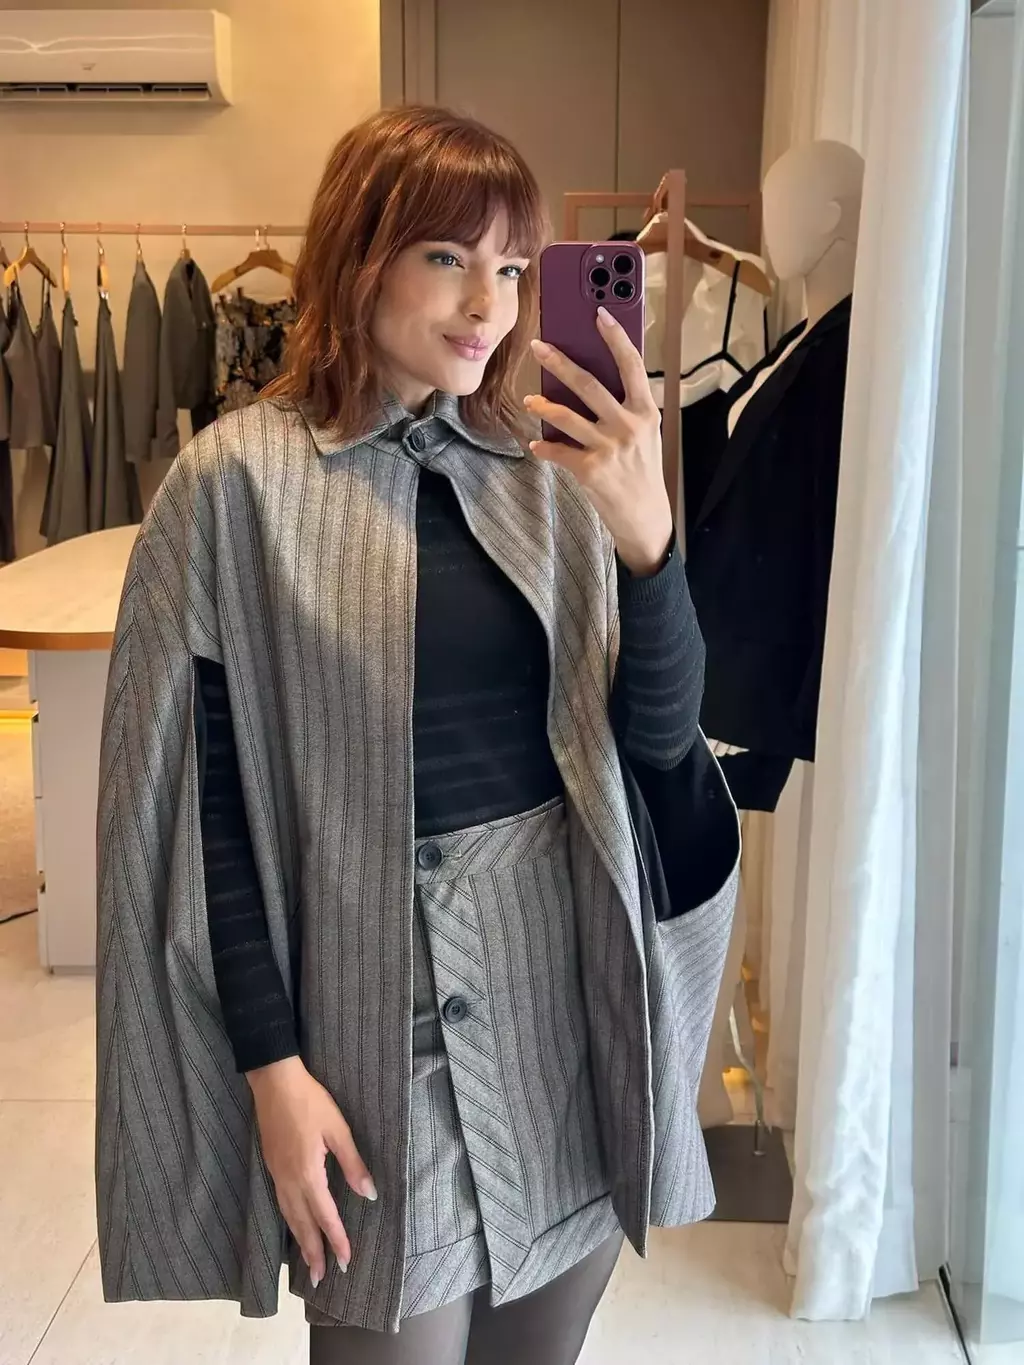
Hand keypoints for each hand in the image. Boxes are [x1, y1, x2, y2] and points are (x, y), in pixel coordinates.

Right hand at [247, 1056, 376, 1286]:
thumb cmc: (310, 1101)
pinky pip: (281, 1204)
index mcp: (308, 1174)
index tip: (345, 1262)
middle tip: (322, 1279)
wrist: (274, 1081)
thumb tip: (370, 1194)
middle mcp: (289, 1181)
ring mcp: (277, 1174)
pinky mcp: (272, 1166)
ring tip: (307, 1263)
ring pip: (288, 1216)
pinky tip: (293, 1225)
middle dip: (313, 1252)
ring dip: (299, 1241)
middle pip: (302, 1225)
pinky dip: (289, 1222)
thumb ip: (353, 1164)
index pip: (325, 1216)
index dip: (336, 1240)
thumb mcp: (338, 1129)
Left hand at [525, 308, 673, 574]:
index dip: (615, 337)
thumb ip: (626, 407)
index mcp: (646, 411)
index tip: (599, 312)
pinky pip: (558, 451)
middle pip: (589, 384)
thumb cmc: (642, 470)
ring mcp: (609, 448)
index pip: (631, 365)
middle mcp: (629, 425)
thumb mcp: (645, 434)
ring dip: (542, 406)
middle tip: (538, 346)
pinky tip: (536, 445)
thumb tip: (593, 377)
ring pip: (566, 416)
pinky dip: (544, 448)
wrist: (646, 517)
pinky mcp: (591, 470)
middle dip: (559, 362)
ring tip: (529, 400)